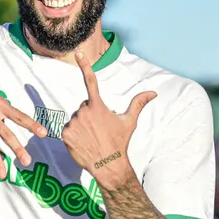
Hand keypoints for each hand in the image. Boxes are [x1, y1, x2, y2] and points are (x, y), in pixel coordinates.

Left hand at [61, 51, 156, 189]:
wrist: (108, 165)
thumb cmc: (119, 143)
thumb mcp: (129, 122)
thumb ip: (138, 103)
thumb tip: (153, 92)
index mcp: (98, 106)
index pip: (91, 81)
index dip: (85, 65)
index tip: (79, 52)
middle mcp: (83, 111)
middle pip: (84, 107)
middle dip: (90, 116)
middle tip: (99, 130)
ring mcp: (73, 123)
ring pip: (76, 119)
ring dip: (82, 126)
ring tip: (91, 138)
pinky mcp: (65, 134)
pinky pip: (68, 130)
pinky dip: (73, 135)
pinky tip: (83, 143)